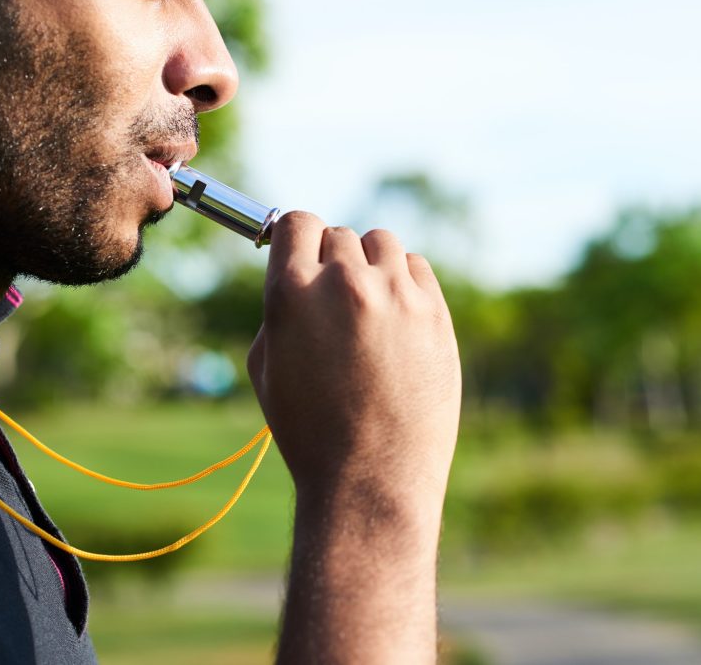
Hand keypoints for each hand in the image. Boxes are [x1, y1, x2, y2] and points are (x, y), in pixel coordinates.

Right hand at [247, 212, 460, 508]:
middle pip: (338, 235)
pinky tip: (397, 321)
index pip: (296, 222)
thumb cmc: (310, 431)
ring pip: (381, 244)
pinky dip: (404, 283)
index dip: (296, 238)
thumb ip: (278, 309)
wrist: (370, 479)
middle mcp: (344, 283)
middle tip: (334, 304)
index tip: (301, 253)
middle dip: (332, 262)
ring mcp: (395, 295)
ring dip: (370, 266)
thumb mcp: (266, 369)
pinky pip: (416, 268)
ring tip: (368, 311)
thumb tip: (297, 274)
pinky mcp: (434, 312)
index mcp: (291, 294)